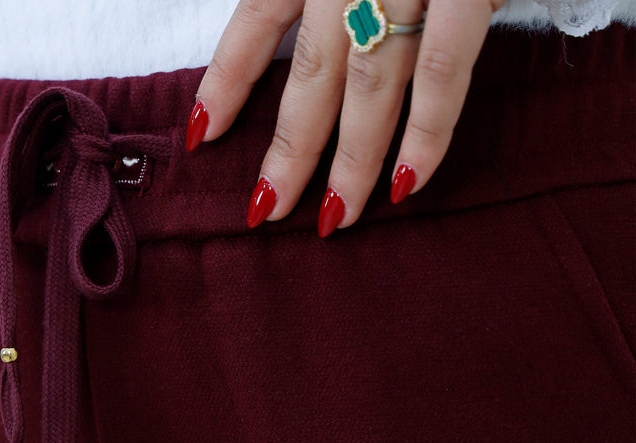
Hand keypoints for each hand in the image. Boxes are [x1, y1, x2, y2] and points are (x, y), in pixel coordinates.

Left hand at [187, 0, 506, 234]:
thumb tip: (301, 22)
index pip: (254, 19)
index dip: (225, 81)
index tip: (199, 135)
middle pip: (311, 73)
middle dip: (288, 150)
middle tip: (266, 212)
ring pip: (371, 86)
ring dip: (352, 161)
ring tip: (334, 219)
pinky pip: (445, 72)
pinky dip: (428, 133)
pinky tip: (407, 185)